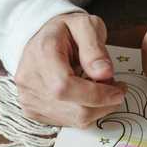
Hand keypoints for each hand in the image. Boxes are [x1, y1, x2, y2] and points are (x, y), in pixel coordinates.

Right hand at [14, 12, 124, 127]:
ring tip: (101, 89)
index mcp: (42, 54)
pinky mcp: (32, 111)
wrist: (41, 37)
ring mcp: (28, 98)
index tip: (119, 90)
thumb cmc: (65, 30)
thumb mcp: (86, 25)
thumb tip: (104, 74)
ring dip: (96, 108)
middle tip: (115, 87)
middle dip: (102, 103)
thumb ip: (95, 48)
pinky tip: (86, 96)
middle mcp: (29, 79)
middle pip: (72, 108)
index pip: (65, 87)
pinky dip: (83, 113)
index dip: (97, 94)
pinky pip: (66, 122)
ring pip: (72, 119)